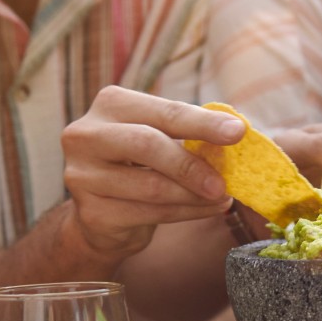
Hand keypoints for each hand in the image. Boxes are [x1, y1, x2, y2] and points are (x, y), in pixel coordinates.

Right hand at [61, 87, 240, 259]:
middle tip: (225, 182)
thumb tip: (235, 130)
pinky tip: (206, 210)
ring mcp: (82, 175)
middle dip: (193, 164)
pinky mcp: (91, 212)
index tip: (238, 132)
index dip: (202, 122)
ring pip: (152, 186)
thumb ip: (187, 133)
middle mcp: (86, 135)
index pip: (163, 111)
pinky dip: (186, 213)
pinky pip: (149, 214)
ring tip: (222, 197)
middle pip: (148, 144)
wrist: (102, 216)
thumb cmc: (140, 166)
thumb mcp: (160, 139)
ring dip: (194, 195)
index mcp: (110, 104)